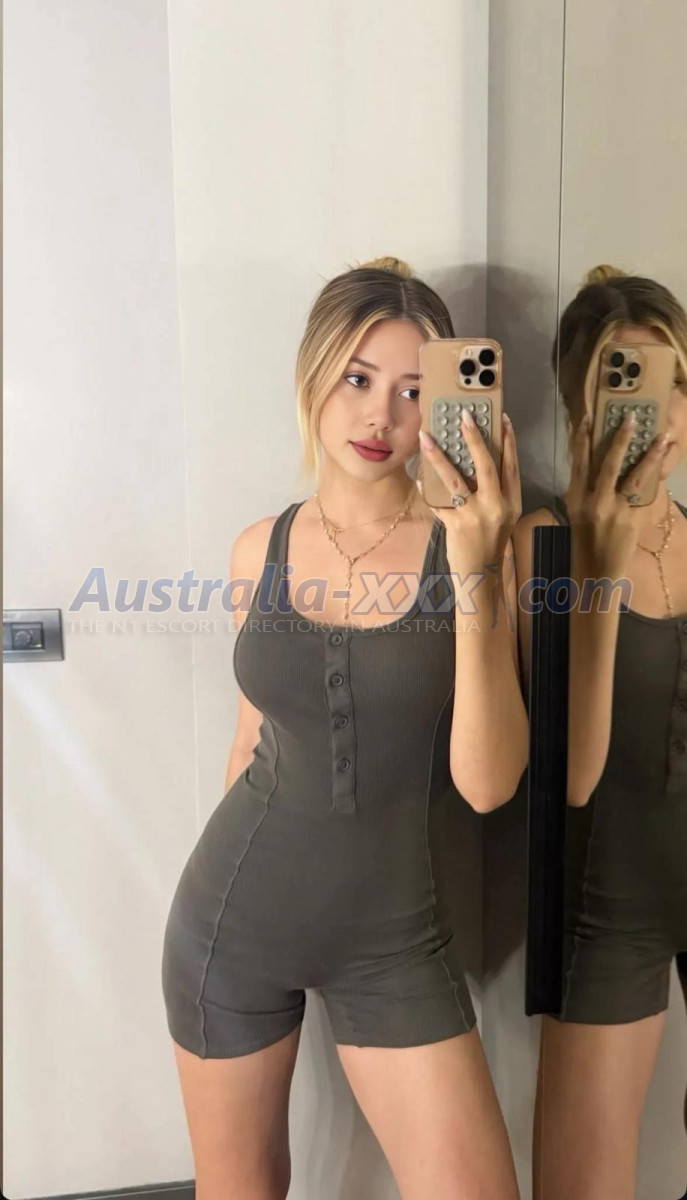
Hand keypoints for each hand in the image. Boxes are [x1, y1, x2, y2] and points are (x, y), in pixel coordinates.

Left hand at [418, 412, 521, 573]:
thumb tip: (478, 459)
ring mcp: (474, 516)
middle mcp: (495, 507)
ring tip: (426, 437)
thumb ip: (495, 491)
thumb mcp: (503, 516)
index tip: (501, 418)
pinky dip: (427, 488)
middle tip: (463, 417)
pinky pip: (437, 502)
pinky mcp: (455, 525)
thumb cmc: (491, 542)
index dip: (508, 440)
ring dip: (438, 457)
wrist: (481, 574)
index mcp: (511, 502)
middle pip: (486, 466)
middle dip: (474, 438)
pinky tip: (419, 475)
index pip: (511, 465)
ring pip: (455, 480)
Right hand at [565, 410, 671, 578]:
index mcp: (576, 499)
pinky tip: (665, 462)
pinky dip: (656, 478)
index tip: (588, 419)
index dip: (582, 440)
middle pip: (609, 465)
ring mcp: (616, 512)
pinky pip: (647, 494)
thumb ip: (587, 489)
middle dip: (620, 440)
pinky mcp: (634, 520)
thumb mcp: (577, 512)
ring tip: (662, 438)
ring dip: (650, 456)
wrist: (596, 572)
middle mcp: (595, 503)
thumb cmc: (584, 540)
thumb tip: (600, 462)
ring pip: (634, 477)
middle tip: (631, 418)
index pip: (578, 464)